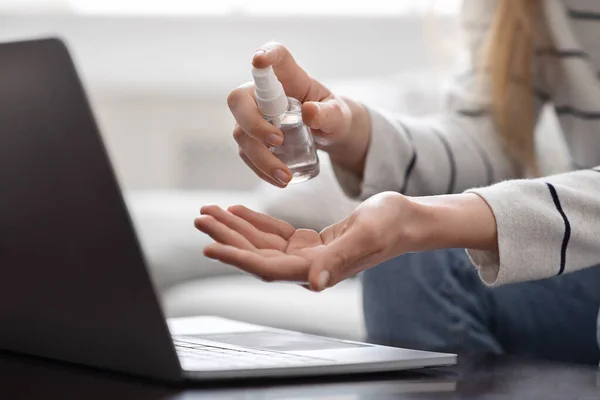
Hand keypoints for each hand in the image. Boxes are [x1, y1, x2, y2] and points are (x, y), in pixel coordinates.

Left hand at [194, 192, 423, 290]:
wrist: (406, 220)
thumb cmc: (390, 225)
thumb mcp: (364, 236)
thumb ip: (338, 261)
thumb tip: (314, 284)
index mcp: (317, 270)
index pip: (267, 267)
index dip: (237, 257)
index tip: (209, 246)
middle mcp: (308, 268)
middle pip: (257, 254)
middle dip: (227, 237)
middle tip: (201, 217)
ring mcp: (308, 256)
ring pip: (263, 244)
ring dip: (236, 228)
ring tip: (211, 211)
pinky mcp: (311, 243)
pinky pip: (276, 233)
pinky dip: (256, 222)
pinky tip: (239, 211)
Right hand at [227, 42, 370, 187]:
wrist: (327, 134)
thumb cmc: (332, 116)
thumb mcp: (338, 116)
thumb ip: (328, 114)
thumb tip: (309, 112)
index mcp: (288, 76)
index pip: (274, 56)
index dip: (264, 55)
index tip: (260, 59)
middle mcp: (262, 94)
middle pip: (240, 100)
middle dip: (253, 123)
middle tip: (278, 140)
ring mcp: (252, 117)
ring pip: (241, 134)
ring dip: (260, 158)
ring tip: (286, 177)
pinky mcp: (251, 140)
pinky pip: (247, 155)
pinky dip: (261, 170)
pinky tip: (279, 181)